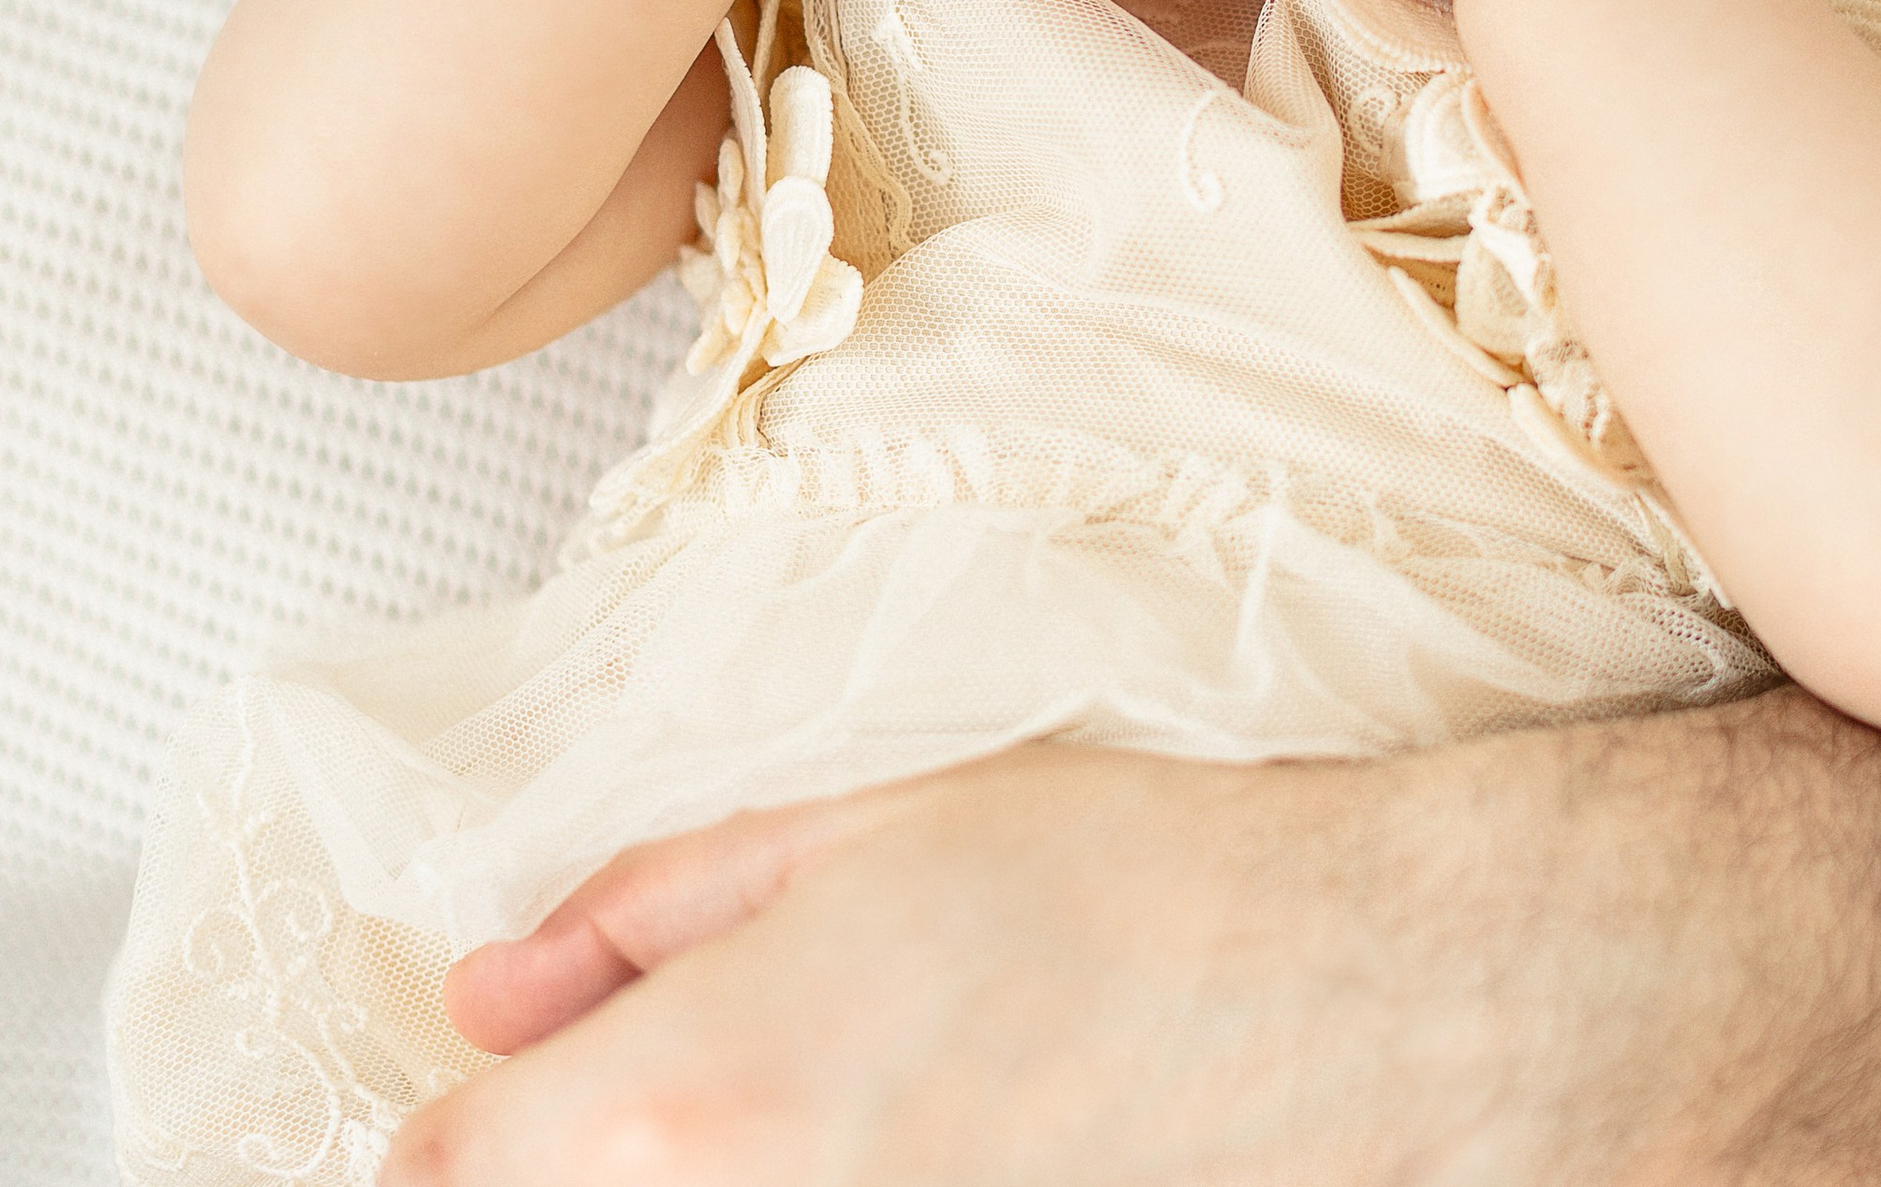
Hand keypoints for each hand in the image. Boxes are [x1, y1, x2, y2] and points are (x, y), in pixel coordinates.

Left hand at [388, 744, 1603, 1186]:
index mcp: (676, 1110)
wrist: (1342, 995)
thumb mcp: (862, 830)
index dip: (477, 1117)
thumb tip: (495, 991)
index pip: (436, 1167)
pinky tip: (927, 1142)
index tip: (533, 1091)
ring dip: (707, 1181)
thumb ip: (644, 914)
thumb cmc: (1122, 889)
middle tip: (709, 1100)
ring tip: (844, 1115)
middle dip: (586, 1159)